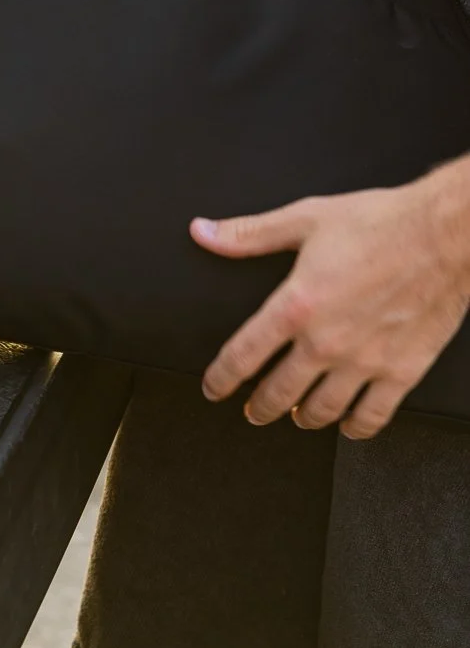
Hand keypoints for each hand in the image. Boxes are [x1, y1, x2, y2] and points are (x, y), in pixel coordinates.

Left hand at [193, 157, 469, 437]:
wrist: (443, 236)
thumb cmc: (380, 224)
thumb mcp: (304, 219)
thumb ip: (250, 234)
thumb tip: (206, 233)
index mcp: (298, 304)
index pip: (244, 354)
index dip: (222, 377)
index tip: (214, 387)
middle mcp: (328, 341)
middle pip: (280, 391)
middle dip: (260, 406)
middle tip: (253, 410)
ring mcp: (365, 362)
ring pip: (323, 409)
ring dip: (303, 418)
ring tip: (295, 416)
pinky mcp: (402, 371)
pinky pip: (374, 415)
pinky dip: (356, 428)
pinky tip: (349, 425)